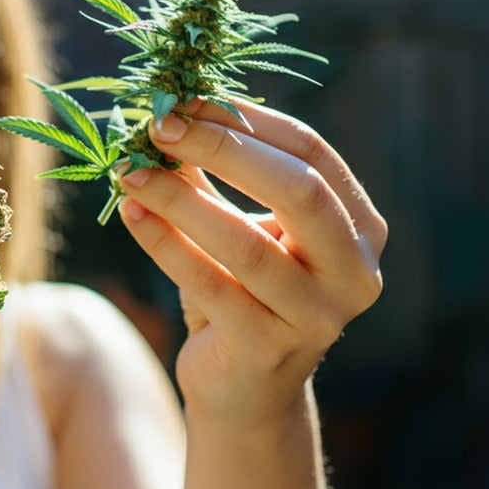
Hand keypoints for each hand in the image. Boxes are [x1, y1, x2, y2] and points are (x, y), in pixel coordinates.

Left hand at [117, 97, 384, 426]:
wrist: (244, 387)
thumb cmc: (242, 290)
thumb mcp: (240, 226)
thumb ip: (213, 173)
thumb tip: (166, 108)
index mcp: (359, 226)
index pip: (310, 152)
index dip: (246, 121)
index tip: (185, 100)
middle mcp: (354, 272)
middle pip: (298, 190)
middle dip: (223, 150)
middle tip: (160, 127)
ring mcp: (317, 316)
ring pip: (245, 244)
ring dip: (179, 200)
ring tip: (129, 172)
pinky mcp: (268, 349)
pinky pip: (208, 285)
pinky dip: (164, 244)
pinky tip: (131, 215)